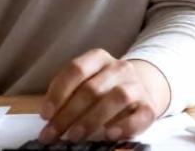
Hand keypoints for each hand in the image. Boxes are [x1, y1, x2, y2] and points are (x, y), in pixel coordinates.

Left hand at [37, 49, 170, 142]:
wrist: (141, 90)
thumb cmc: (104, 90)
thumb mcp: (86, 83)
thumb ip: (68, 95)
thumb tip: (49, 117)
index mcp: (99, 58)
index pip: (76, 70)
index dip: (58, 92)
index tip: (45, 115)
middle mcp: (119, 68)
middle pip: (92, 88)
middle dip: (68, 114)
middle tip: (53, 133)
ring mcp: (137, 85)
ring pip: (116, 98)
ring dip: (92, 119)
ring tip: (75, 136)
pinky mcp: (149, 106)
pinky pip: (140, 115)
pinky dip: (125, 126)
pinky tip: (109, 134)